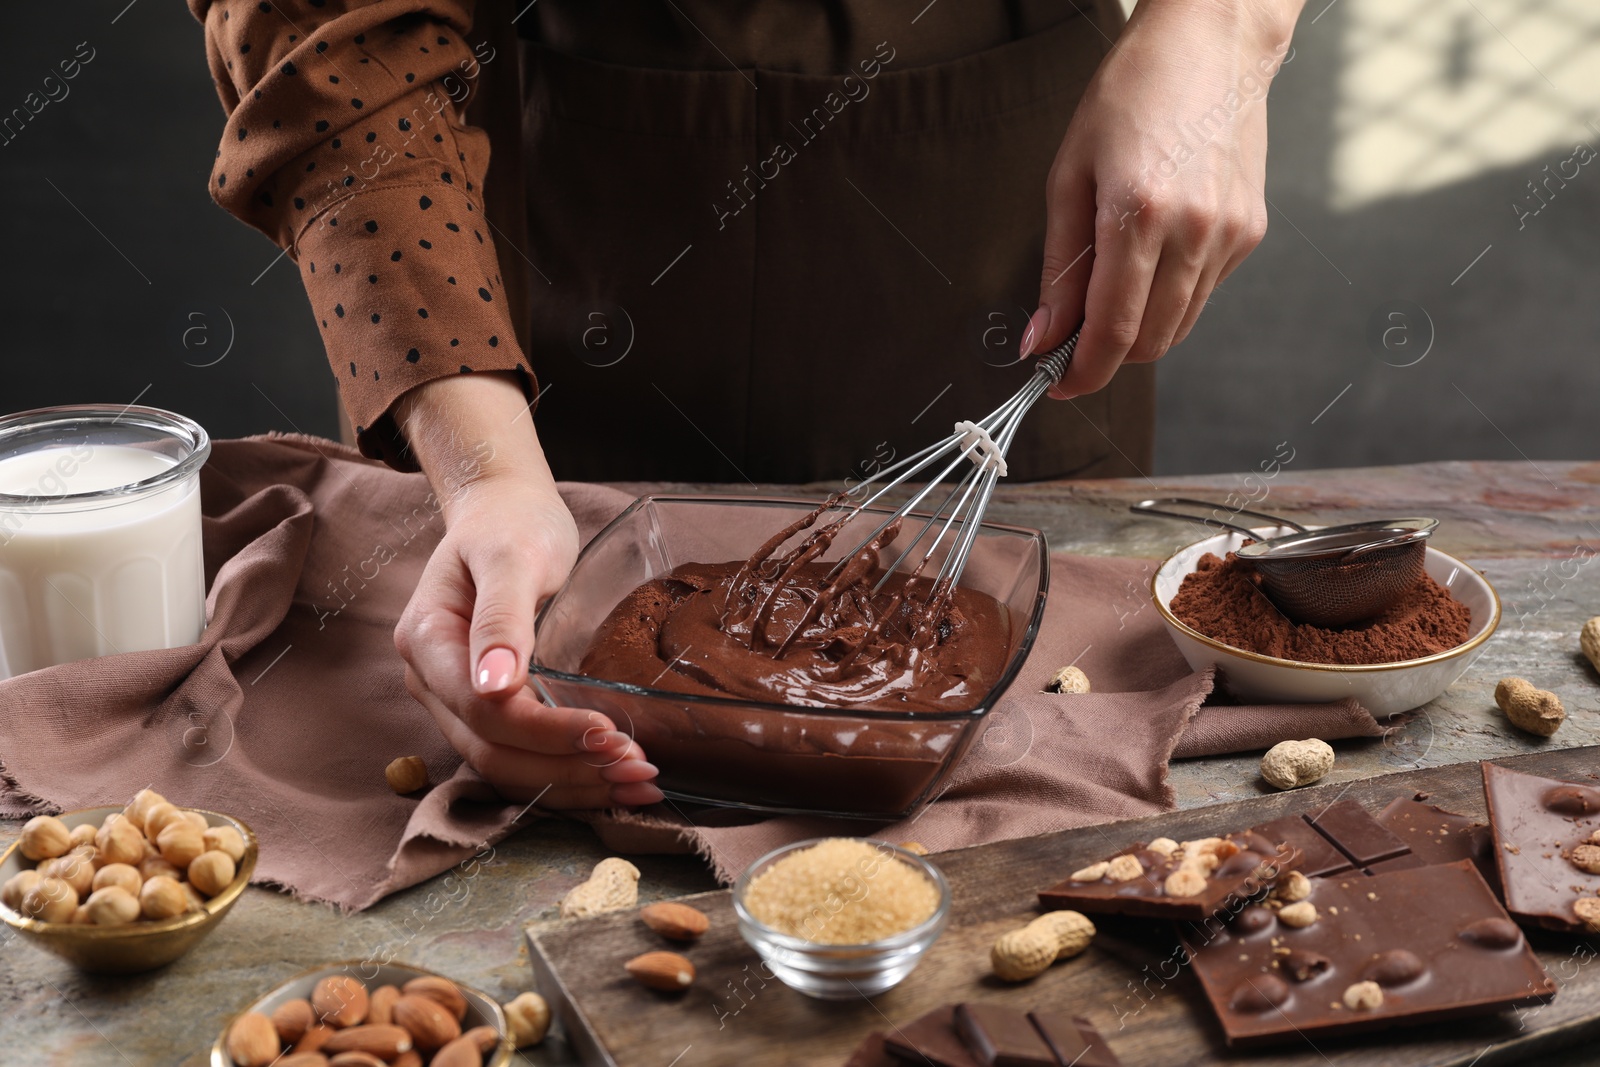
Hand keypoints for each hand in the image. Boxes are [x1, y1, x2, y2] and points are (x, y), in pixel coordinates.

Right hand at [391, 374, 662, 807]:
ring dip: (571, 784)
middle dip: (566, 770)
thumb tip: (494, 686)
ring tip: (637, 783)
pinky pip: (519, 756)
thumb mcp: (511, 554)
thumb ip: (502, 617)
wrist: (504, 510)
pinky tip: (612, 778)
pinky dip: (565, 773)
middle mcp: (433, 681)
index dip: (546, 733)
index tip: (609, 734)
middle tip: (637, 770)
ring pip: (505, 766)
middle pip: (492, 753)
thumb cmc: (510, 522)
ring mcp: (456, 699)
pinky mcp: (487, 708)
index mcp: (428, 642)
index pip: (484, 712)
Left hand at [1021, 0, 1299, 396]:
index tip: (1056, 384)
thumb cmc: (1129, 96)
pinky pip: (1202, 293)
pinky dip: (1168, 296)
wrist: (1208, 43)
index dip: (1081, 371)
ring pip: (1178, 325)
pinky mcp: (1249, 232)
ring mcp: (1229, 234)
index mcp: (1139, 214)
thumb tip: (1042, 339)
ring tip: (1107, 291)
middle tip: (1070, 341)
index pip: (1113, 330)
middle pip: (1149, 341)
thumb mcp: (1069, 176)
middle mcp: (1194, 230)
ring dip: (1138, 330)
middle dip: (1106, 356)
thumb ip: (1059, 268)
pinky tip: (1151, 254)